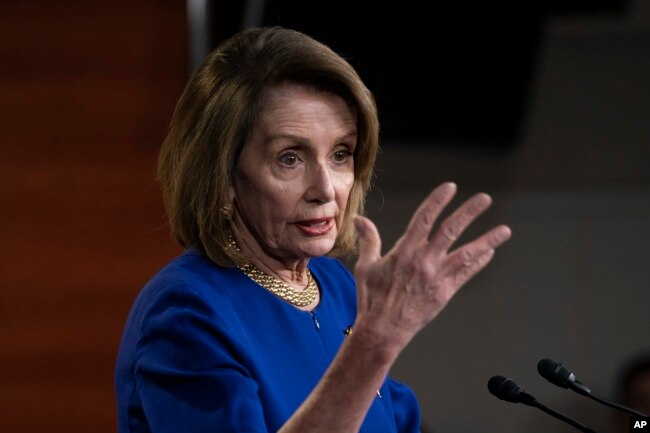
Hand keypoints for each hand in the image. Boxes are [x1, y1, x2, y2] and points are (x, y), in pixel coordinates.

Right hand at [353, 182, 510, 350]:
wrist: (383, 330)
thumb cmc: (372, 298)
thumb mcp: (366, 266)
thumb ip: (368, 240)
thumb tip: (359, 219)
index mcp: (404, 251)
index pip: (424, 219)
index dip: (438, 201)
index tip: (450, 187)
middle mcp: (424, 261)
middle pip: (450, 230)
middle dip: (469, 212)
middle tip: (485, 199)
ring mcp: (437, 277)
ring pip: (467, 253)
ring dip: (487, 240)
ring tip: (505, 230)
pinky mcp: (445, 292)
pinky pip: (466, 274)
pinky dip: (479, 262)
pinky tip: (490, 252)